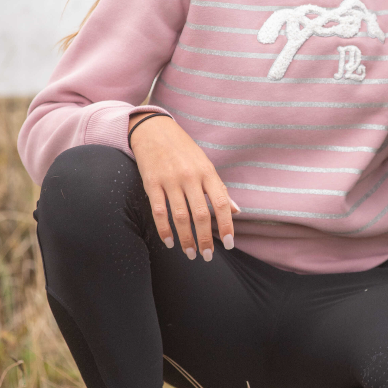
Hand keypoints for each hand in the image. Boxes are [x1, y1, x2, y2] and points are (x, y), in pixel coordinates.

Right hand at [128, 112, 239, 260]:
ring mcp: (170, 180)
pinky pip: (159, 212)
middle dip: (205, 238)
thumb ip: (220, 189)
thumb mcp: (206, 165)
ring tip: (191, 253)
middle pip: (200, 214)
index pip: (222, 202)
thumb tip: (237, 211)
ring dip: (186, 238)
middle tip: (207, 256)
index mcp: (207, 172)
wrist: (155, 131)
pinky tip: (170, 242)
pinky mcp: (151, 183)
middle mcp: (190, 177)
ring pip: (180, 216)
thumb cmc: (185, 150)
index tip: (229, 244)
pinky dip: (164, 230)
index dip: (227, 225)